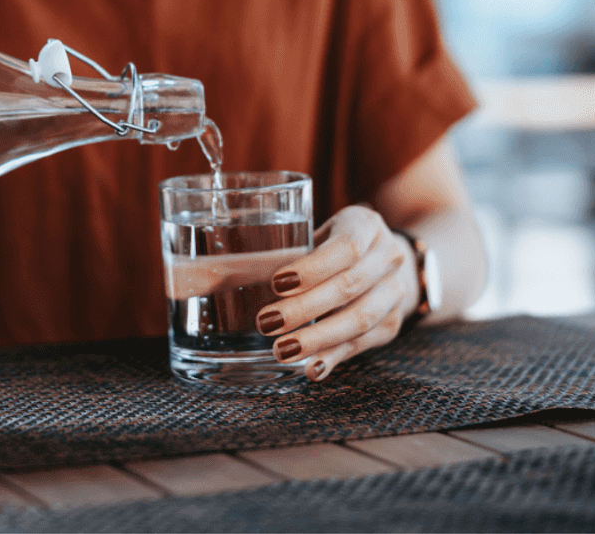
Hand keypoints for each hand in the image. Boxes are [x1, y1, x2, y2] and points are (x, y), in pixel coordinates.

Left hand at [255, 205, 418, 381]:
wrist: (388, 264)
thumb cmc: (332, 247)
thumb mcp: (312, 235)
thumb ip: (270, 252)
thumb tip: (200, 275)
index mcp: (365, 225)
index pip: (345, 247)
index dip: (312, 268)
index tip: (277, 283)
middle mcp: (388, 257)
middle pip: (349, 286)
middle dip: (306, 308)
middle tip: (267, 323)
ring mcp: (394, 292)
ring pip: (359, 320)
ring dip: (318, 338)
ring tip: (282, 350)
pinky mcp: (391, 324)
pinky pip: (362, 344)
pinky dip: (334, 358)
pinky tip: (310, 369)